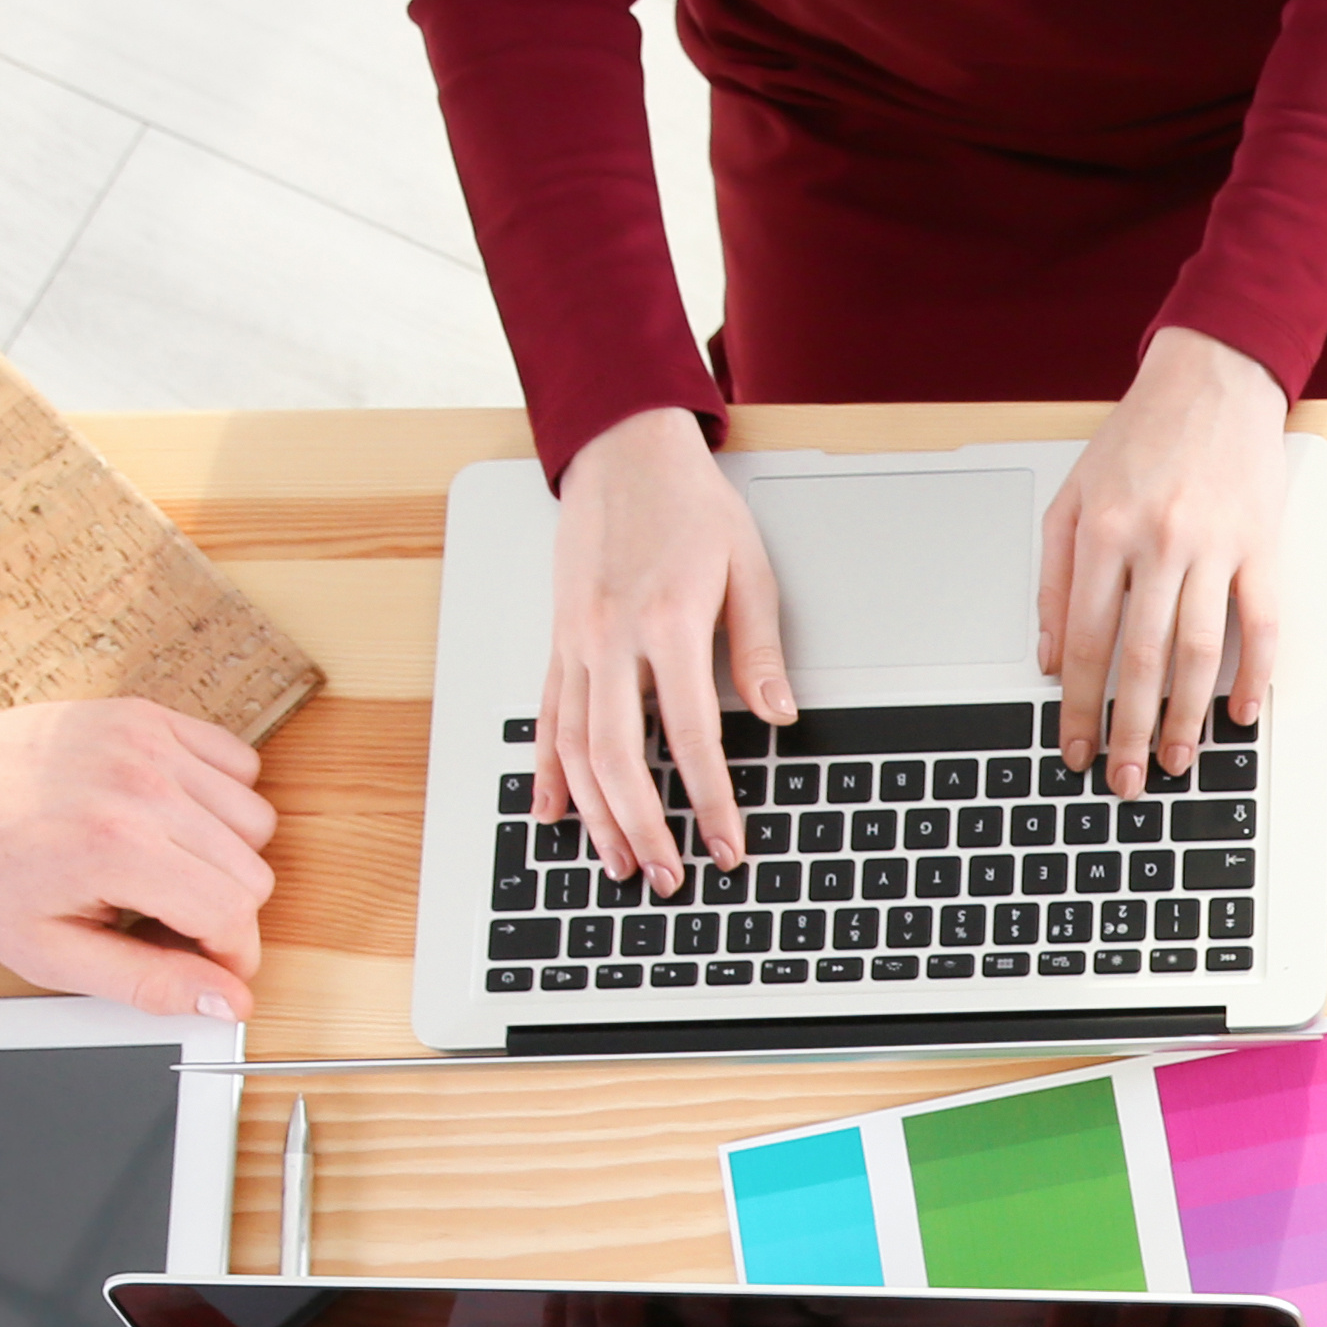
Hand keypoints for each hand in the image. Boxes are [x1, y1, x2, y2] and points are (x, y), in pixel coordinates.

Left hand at [0, 702, 273, 1019]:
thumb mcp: (48, 953)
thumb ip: (146, 982)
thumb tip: (225, 1000)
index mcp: (114, 847)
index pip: (233, 912)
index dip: (228, 954)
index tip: (207, 963)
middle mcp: (140, 786)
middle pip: (251, 870)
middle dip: (220, 910)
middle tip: (162, 917)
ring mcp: (147, 743)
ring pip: (254, 818)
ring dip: (223, 854)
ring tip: (162, 866)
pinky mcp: (145, 715)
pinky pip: (238, 761)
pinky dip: (220, 796)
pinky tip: (172, 819)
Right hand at [545, 405, 790, 894]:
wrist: (623, 449)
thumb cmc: (689, 503)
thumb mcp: (748, 568)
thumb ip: (759, 649)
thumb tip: (779, 716)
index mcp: (667, 621)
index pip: (690, 735)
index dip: (711, 800)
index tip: (728, 844)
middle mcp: (610, 637)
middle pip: (617, 756)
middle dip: (644, 827)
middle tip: (669, 876)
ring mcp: (574, 642)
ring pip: (574, 747)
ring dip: (595, 814)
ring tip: (619, 863)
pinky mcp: (557, 640)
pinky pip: (546, 717)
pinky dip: (548, 772)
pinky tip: (554, 814)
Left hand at [1041, 328, 1289, 790]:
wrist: (1213, 378)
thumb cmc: (1140, 438)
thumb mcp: (1073, 498)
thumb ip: (1055, 580)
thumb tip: (1052, 658)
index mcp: (1104, 532)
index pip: (1087, 642)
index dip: (1079, 707)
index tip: (1074, 748)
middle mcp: (1159, 542)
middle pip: (1141, 660)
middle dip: (1127, 731)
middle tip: (1122, 780)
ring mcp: (1216, 545)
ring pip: (1199, 652)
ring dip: (1185, 717)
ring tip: (1174, 760)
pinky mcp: (1263, 544)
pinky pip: (1263, 623)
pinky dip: (1255, 674)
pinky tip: (1242, 712)